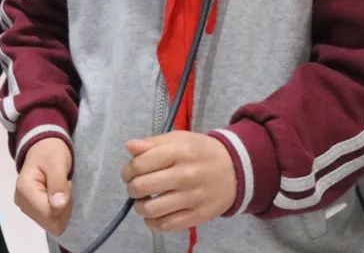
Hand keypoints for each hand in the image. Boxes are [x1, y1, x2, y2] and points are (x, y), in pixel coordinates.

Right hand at [15, 137, 72, 236]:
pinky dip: (60, 209)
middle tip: (63, 186)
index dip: (63, 204)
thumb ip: (57, 184)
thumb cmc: (50, 153)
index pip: (49, 215)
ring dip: (63, 207)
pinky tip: (56, 194)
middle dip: (64, 207)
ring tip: (59, 188)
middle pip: (52, 223)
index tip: (64, 184)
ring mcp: (26, 209)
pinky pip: (52, 220)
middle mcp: (22, 203)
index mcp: (24, 191)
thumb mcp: (57, 163)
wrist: (42, 149)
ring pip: (54, 224)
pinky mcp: (33, 211)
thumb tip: (58, 205)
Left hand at [121, 132, 236, 232]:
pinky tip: (154, 214)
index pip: (140, 164)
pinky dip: (153, 222)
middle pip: (141, 187)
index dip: (128, 170)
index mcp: (180, 151)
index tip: (129, 172)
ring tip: (143, 201)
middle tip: (136, 186)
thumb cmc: (202, 152)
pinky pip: (166, 225)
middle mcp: (186, 175)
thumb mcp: (180, 139)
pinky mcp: (198, 216)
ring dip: (139, 206)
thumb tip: (129, 146)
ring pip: (151, 209)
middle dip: (131, 188)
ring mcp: (192, 197)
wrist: (235, 169)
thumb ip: (152, 143)